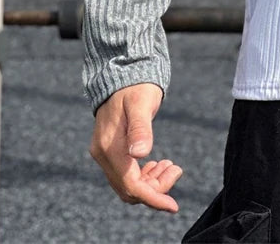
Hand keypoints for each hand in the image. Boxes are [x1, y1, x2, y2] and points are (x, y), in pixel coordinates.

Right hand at [89, 82, 182, 212]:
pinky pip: (125, 173)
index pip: (131, 185)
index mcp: (110, 147)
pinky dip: (144, 175)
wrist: (122, 72)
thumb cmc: (135, 86)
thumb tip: (141, 153)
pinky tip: (159, 164)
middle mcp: (103, 153)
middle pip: (129, 189)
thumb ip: (140, 128)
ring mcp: (104, 152)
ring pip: (127, 183)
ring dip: (151, 182)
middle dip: (155, 188)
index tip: (174, 206)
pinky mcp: (110, 149)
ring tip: (172, 166)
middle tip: (176, 169)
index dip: (153, 197)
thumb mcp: (141, 103)